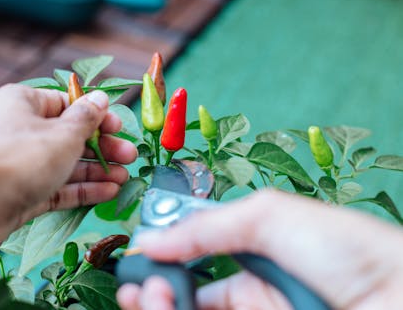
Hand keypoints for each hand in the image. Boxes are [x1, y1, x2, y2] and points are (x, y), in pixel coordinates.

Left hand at [0, 84, 135, 258]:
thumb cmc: (21, 155)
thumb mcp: (64, 132)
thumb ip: (86, 118)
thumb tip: (100, 98)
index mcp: (24, 104)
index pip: (66, 104)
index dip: (96, 115)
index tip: (118, 127)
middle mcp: (20, 132)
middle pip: (68, 136)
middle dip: (101, 147)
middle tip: (130, 156)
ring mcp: (20, 166)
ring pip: (64, 165)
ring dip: (96, 171)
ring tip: (124, 177)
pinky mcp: (20, 194)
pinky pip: (56, 188)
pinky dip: (81, 189)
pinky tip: (108, 191)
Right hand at [117, 189, 402, 309]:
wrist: (394, 292)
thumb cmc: (344, 247)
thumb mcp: (268, 217)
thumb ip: (207, 225)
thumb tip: (152, 237)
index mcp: (250, 251)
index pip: (192, 256)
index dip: (162, 256)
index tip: (140, 256)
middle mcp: (247, 290)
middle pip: (184, 294)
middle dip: (152, 289)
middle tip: (140, 286)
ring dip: (159, 305)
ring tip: (153, 296)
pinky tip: (169, 305)